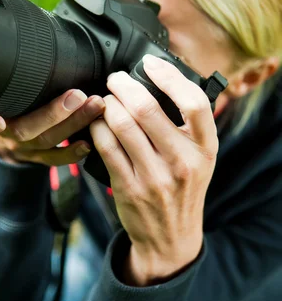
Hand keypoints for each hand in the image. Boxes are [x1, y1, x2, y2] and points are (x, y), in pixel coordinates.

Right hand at [0, 89, 104, 165]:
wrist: (1, 134)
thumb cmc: (0, 101)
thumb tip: (11, 36)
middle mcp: (4, 135)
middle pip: (25, 130)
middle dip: (53, 114)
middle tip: (78, 96)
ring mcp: (22, 149)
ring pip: (46, 141)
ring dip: (73, 124)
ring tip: (94, 106)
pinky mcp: (37, 157)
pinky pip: (54, 159)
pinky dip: (72, 153)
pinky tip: (89, 142)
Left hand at [90, 55, 218, 285]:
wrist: (170, 236)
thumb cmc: (182, 189)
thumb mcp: (199, 159)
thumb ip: (188, 126)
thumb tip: (161, 81)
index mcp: (205, 148)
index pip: (194, 102)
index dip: (168, 76)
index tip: (150, 64)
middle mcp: (183, 161)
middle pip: (147, 108)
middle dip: (123, 85)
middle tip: (115, 79)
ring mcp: (155, 176)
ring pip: (122, 124)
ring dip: (107, 105)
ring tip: (105, 100)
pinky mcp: (128, 187)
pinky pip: (105, 146)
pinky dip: (96, 128)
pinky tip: (96, 122)